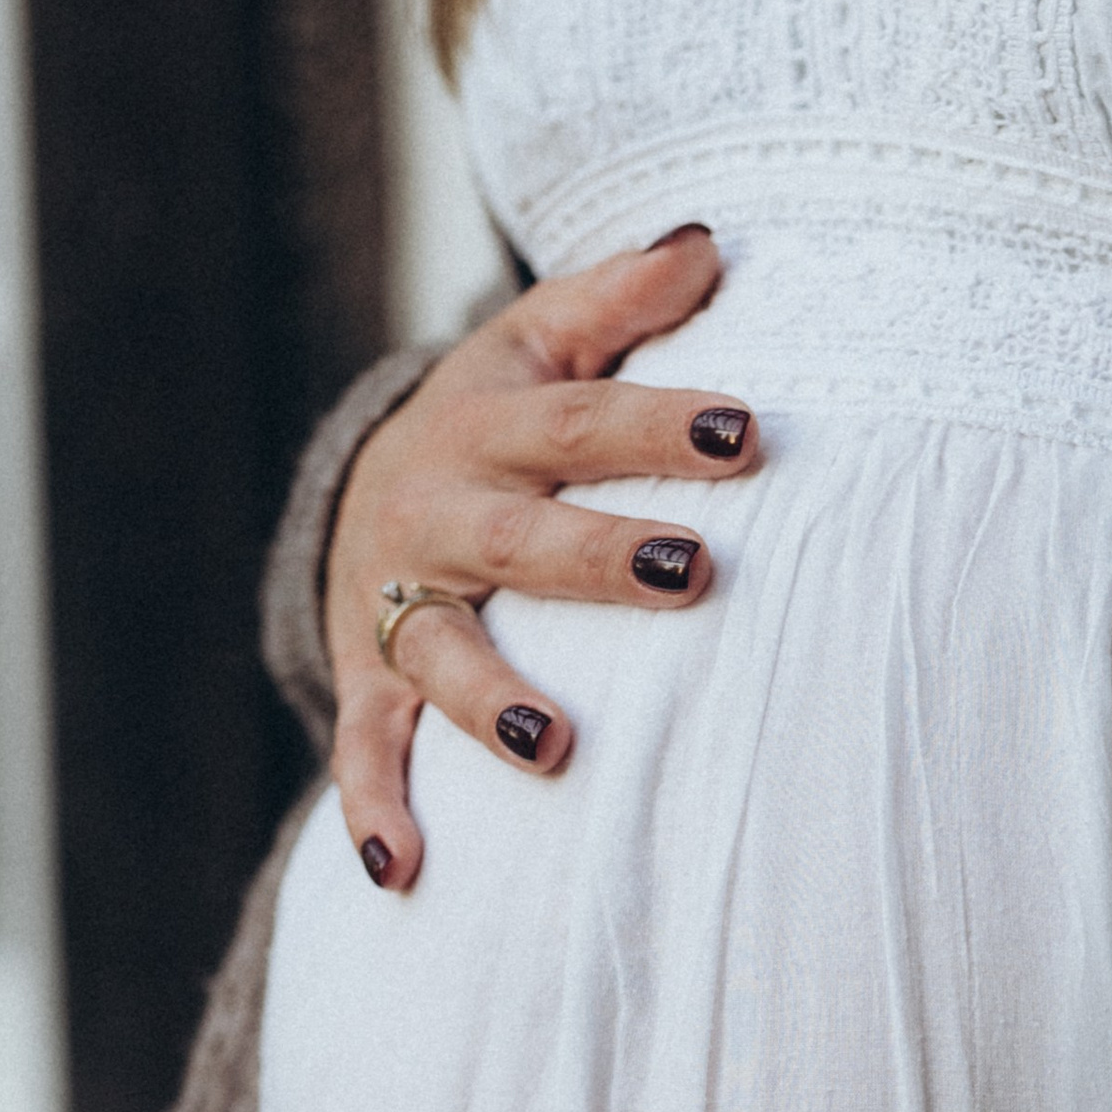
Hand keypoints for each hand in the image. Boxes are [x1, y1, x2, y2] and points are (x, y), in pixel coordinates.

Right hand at [325, 229, 761, 887]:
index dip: (662, 423)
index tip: (747, 433)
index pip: (586, 419)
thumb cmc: (501, 417)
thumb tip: (710, 239)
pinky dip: (374, 811)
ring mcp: (399, 605)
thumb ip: (621, 300)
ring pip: (440, 655)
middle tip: (686, 573)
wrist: (364, 485)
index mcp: (490, 424)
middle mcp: (437, 513)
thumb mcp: (541, 339)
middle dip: (596, 557)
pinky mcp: (370, 680)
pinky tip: (403, 872)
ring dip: (492, 702)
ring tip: (556, 747)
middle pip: (520, 539)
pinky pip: (366, 749)